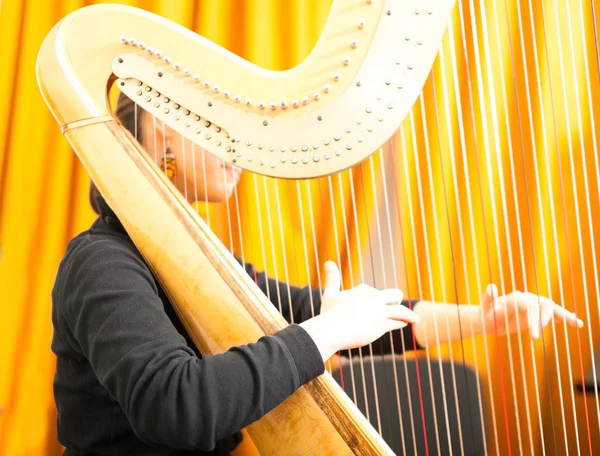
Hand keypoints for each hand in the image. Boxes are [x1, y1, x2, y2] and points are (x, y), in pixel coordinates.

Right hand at [300, 261, 419, 361]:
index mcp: (364, 290)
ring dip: (410, 315)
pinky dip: (402, 323)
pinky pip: (397, 323)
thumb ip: (332, 278)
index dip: (376, 300)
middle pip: (395, 295)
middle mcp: (374, 298)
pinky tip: (405, 324)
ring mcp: (380, 312)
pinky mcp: (382, 325)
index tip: (375, 306)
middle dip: (397, 300)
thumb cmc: (329, 314)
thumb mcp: (330, 294)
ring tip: (416, 318)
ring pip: (401, 311)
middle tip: (398, 305)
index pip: (375, 293)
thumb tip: (328, 261)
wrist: (331, 330)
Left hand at [480, 284, 583, 338]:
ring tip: (576, 324)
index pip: (532, 306)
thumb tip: (491, 288)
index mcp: (517, 297)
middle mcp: (528, 299)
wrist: (489, 319)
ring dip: (563, 315)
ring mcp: (534, 305)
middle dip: (544, 320)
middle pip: (545, 305)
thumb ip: (488, 298)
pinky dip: (565, 317)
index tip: (533, 336)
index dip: (535, 320)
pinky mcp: (537, 314)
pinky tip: (575, 324)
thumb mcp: (485, 308)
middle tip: (535, 336)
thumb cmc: (486, 313)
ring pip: (552, 308)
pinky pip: (553, 314)